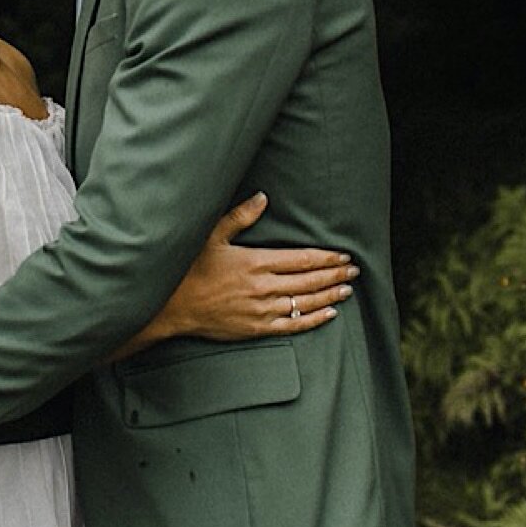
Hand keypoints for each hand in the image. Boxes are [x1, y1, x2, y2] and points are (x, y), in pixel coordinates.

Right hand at [160, 192, 355, 341]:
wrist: (172, 306)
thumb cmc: (189, 268)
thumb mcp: (211, 235)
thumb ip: (240, 217)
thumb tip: (262, 198)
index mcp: (256, 261)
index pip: (301, 259)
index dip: (326, 258)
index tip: (343, 256)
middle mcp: (263, 286)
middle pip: (309, 281)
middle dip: (334, 275)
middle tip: (354, 271)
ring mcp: (261, 309)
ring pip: (304, 302)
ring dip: (328, 295)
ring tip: (346, 290)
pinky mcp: (256, 328)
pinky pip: (292, 325)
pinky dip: (313, 319)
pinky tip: (328, 314)